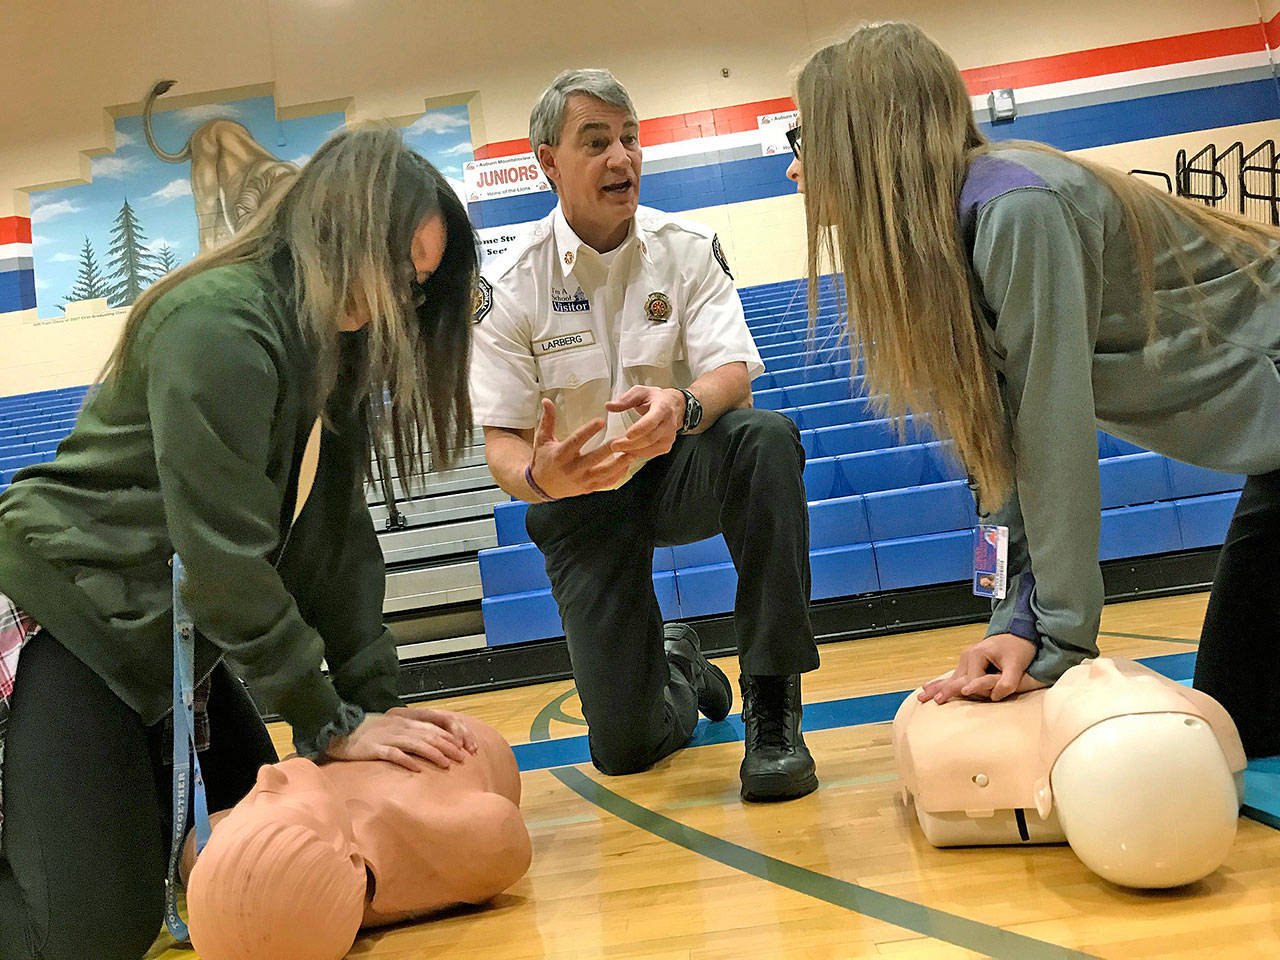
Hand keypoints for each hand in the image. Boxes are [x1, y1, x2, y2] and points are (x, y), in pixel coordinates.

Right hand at [324, 709, 470, 770]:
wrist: (340, 730)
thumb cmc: (369, 731)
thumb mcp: (394, 727)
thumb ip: (412, 732)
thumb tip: (433, 743)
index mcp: (406, 720)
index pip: (436, 726)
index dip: (453, 736)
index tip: (465, 747)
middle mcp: (400, 726)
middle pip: (430, 735)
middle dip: (450, 746)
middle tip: (464, 758)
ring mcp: (388, 736)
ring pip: (417, 744)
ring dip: (434, 754)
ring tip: (448, 764)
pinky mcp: (376, 748)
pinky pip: (394, 754)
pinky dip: (407, 761)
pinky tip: (418, 769)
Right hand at [529, 398, 633, 498]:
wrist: (542, 487)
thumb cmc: (543, 460)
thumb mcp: (542, 439)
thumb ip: (547, 420)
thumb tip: (547, 400)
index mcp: (560, 455)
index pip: (576, 441)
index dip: (588, 431)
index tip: (601, 420)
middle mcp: (571, 469)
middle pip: (593, 458)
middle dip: (609, 448)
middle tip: (624, 438)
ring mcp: (581, 481)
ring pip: (603, 473)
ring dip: (619, 463)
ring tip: (632, 452)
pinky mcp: (588, 488)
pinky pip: (605, 483)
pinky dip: (618, 475)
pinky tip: (627, 465)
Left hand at [606, 386, 685, 457]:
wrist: (674, 406)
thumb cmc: (655, 399)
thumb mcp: (640, 393)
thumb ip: (624, 400)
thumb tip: (609, 406)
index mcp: (662, 408)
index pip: (652, 421)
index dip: (640, 429)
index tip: (627, 434)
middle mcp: (668, 424)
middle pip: (649, 438)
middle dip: (630, 444)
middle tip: (614, 445)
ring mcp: (669, 437)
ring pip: (650, 448)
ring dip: (632, 451)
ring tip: (617, 449)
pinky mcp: (666, 446)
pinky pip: (651, 453)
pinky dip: (638, 454)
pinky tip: (627, 452)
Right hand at [918, 633, 1047, 703]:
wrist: (1018, 634)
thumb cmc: (1018, 648)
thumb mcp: (1017, 665)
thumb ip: (1007, 682)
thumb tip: (994, 697)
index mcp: (977, 655)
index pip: (973, 681)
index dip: (982, 690)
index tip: (989, 692)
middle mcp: (967, 656)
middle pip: (955, 679)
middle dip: (943, 690)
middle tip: (931, 701)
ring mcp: (966, 660)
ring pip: (951, 678)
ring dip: (937, 687)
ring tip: (922, 696)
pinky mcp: (968, 663)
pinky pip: (955, 676)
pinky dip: (942, 683)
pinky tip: (929, 687)